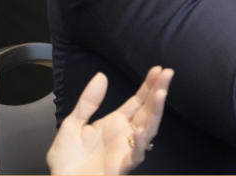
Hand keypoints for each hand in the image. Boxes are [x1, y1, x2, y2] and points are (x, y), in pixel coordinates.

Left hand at [46, 66, 172, 175]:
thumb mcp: (73, 123)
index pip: (138, 100)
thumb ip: (88, 101)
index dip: (148, 86)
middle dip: (158, 91)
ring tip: (161, 94)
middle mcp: (126, 133)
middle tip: (167, 73)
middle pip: (148, 110)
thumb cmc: (67, 157)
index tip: (158, 69)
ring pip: (148, 128)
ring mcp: (126, 149)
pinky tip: (141, 130)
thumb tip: (101, 75)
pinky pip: (135, 155)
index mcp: (116, 122)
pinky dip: (140, 143)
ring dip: (155, 112)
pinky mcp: (122, 165)